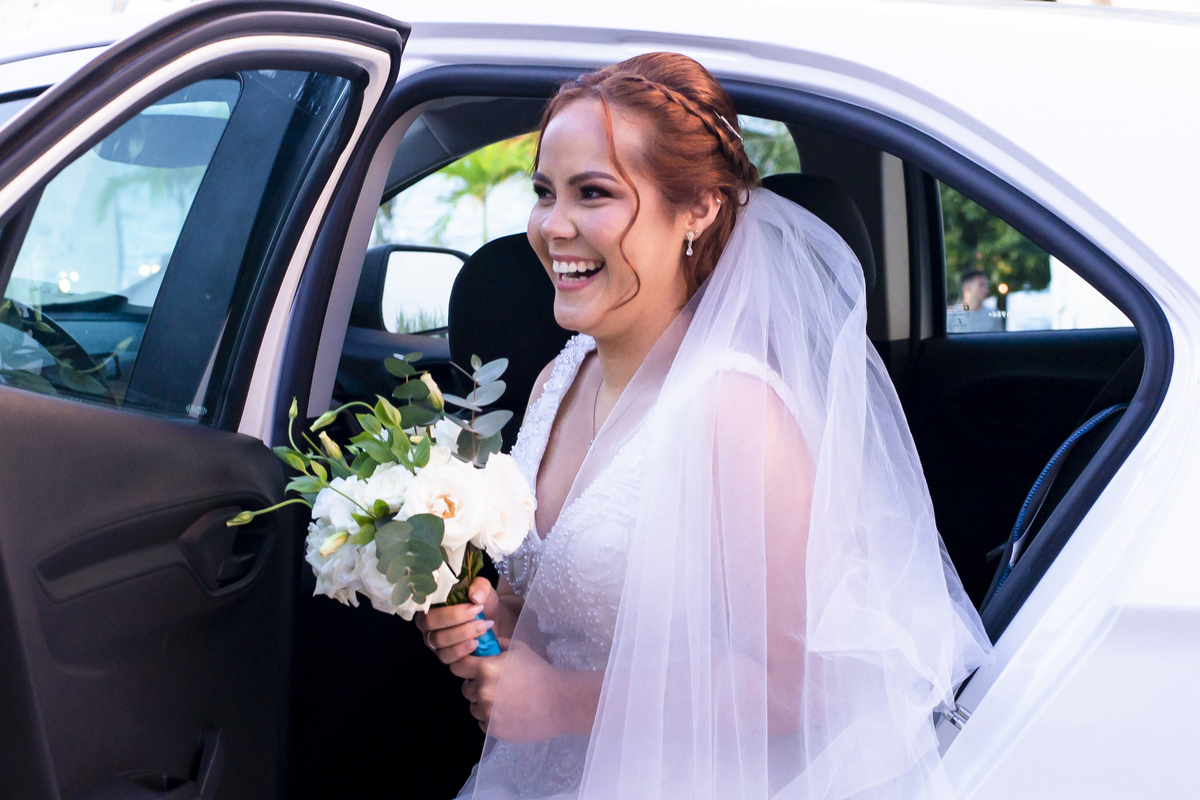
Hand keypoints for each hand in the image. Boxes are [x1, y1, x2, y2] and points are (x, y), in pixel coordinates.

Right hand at [414, 577, 499, 664]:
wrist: (492, 623)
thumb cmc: (481, 604)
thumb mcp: (483, 590)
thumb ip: (480, 587)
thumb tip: (475, 597)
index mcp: (431, 602)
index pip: (426, 603)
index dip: (447, 604)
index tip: (473, 605)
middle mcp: (427, 622)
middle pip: (429, 622)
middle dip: (455, 618)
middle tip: (478, 616)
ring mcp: (432, 640)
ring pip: (438, 640)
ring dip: (462, 634)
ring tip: (483, 628)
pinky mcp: (442, 655)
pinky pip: (445, 656)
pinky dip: (461, 650)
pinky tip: (476, 643)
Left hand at [451, 639, 582, 740]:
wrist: (560, 702)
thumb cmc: (540, 672)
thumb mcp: (518, 649)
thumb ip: (496, 644)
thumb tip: (480, 641)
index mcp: (485, 669)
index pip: (457, 666)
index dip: (463, 665)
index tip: (471, 667)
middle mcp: (482, 691)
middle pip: (466, 689)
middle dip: (477, 685)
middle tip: (498, 684)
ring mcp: (487, 712)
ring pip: (474, 707)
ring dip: (484, 703)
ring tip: (507, 700)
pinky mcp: (493, 729)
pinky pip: (483, 723)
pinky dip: (492, 719)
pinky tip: (510, 712)